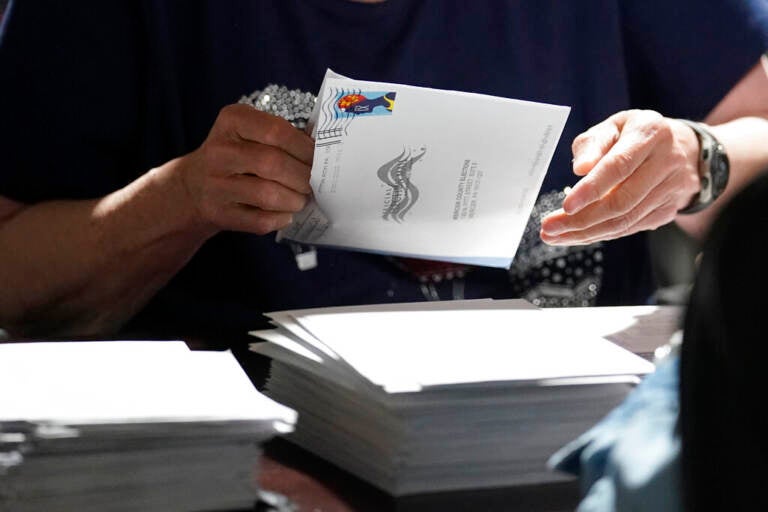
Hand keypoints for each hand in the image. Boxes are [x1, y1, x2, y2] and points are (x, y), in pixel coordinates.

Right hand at [177, 104, 313, 234]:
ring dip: (294, 200)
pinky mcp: (218, 213)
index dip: (305, 148)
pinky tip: (285, 214)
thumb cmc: (237, 156)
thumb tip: (326, 148)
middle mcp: (219, 151)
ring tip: (301, 199)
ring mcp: (215, 184)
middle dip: (303, 177)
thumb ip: (284, 137)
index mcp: (232, 121)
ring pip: (267, 195)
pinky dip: (280, 219)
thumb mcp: (251, 133)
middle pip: (274, 164)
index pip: (277, 131)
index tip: (319, 159)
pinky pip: (259, 221)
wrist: (194, 187)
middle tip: (314, 184)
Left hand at [540, 110, 699, 244]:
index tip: (566, 206)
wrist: (680, 148)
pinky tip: (575, 235)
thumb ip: (592, 144)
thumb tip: (580, 169)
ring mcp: (671, 190)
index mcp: (650, 134)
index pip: (619, 166)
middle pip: (622, 201)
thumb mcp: (612, 127)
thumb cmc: (633, 135)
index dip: (591, 189)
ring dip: (586, 233)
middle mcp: (667, 162)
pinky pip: (629, 228)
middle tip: (549, 228)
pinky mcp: (667, 211)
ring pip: (625, 221)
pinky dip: (599, 234)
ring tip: (555, 235)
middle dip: (581, 220)